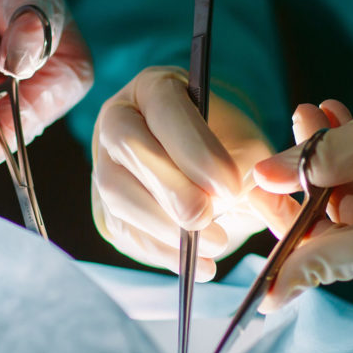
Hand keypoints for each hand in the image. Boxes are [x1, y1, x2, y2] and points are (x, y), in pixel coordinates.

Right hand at [91, 67, 273, 280]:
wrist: (206, 172)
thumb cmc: (227, 147)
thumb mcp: (247, 144)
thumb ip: (244, 164)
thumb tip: (227, 197)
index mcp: (154, 88)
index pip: (165, 108)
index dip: (195, 148)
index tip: (229, 184)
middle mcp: (119, 118)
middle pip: (128, 145)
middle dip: (171, 187)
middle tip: (208, 217)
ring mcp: (105, 162)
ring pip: (118, 191)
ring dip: (165, 224)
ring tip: (214, 243)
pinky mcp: (106, 205)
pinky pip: (124, 229)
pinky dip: (162, 251)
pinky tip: (198, 264)